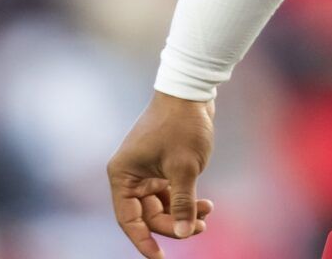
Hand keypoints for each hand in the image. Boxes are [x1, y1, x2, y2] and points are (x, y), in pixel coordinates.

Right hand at [108, 91, 216, 257]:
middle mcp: (130, 175)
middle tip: (200, 228)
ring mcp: (146, 170)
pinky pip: (171, 193)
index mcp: (123, 175)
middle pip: (148, 215)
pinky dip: (187, 200)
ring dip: (184, 213)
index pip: (129, 220)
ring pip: (162, 206)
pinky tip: (207, 204)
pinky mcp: (162, 165)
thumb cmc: (182, 126)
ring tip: (208, 214)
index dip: (143, 242)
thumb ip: (183, 204)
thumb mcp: (185, 168)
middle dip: (174, 224)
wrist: (192, 90)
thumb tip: (182, 233)